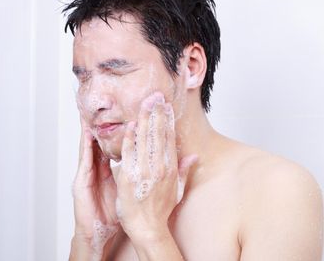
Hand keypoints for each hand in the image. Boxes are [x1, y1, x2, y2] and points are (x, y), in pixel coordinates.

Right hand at [71, 117, 119, 256]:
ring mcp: (86, 174)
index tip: (123, 116)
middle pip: (98, 143)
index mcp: (105, 171)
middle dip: (101, 126)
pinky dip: (86, 147)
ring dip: (89, 131)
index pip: (111, 146)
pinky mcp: (81, 181)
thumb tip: (143, 164)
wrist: (97, 232)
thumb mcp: (124, 191)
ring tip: (91, 114)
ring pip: (89, 147)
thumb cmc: (110, 215)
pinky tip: (87, 136)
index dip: (117, 131)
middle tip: (105, 107)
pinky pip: (85, 160)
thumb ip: (131, 176)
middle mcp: (95, 169)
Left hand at [115, 92, 197, 245]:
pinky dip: (130, 139)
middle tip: (154, 96)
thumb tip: (194, 156)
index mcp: (169, 168)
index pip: (168, 138)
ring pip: (144, 140)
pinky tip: (130, 125)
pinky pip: (129, 153)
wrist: (147, 227)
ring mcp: (144, 171)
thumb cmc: (160, 209)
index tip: (165, 105)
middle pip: (157, 134)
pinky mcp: (130, 177)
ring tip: (144, 103)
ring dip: (144, 120)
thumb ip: (184, 170)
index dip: (166, 119)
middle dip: (155, 113)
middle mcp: (158, 167)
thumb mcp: (177, 189)